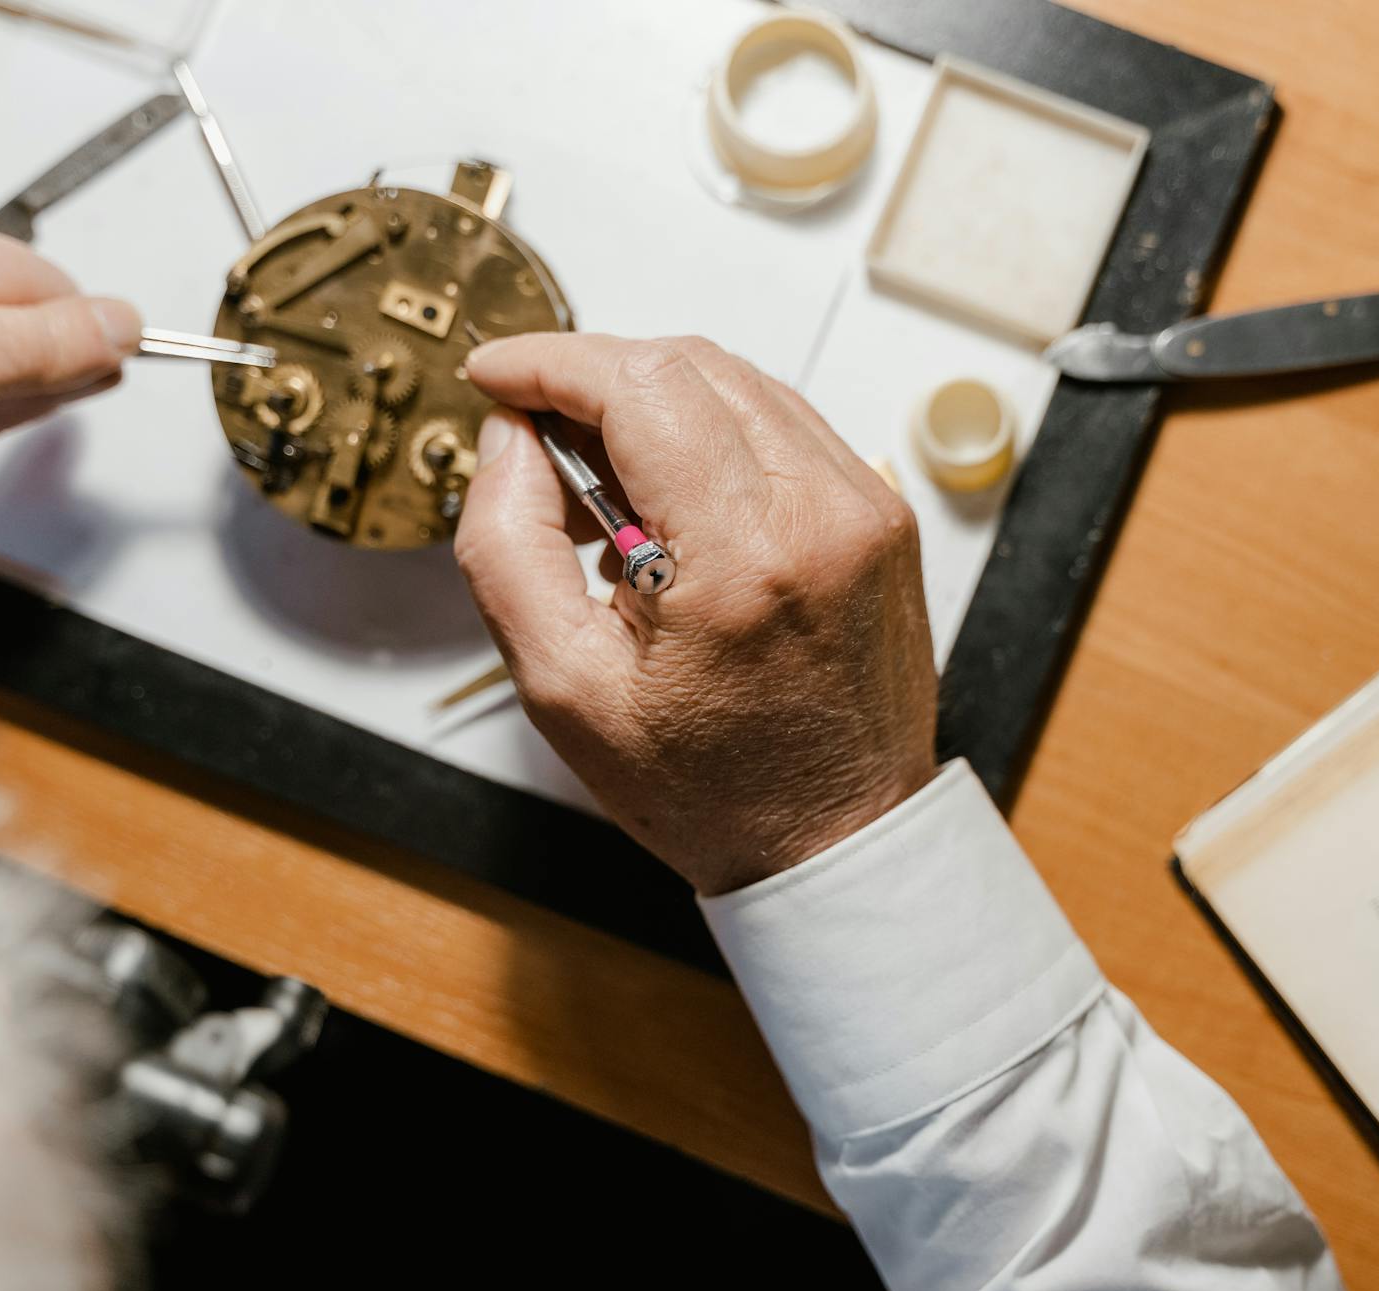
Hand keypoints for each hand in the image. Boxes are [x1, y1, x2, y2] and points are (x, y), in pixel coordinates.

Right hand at [459, 334, 939, 895]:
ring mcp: (866, 507)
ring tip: (602, 485)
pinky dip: (713, 433)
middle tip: (536, 435)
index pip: (639, 385)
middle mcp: (823, 512)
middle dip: (595, 377)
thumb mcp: (565, 689)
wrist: (836, 839)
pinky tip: (672, 500)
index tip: (496, 374)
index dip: (549, 362)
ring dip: (654, 402)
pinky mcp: (883, 514)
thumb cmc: (713, 788)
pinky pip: (783, 426)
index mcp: (746, 557)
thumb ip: (509, 547)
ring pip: (740, 384)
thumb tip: (509, 441)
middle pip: (690, 366)